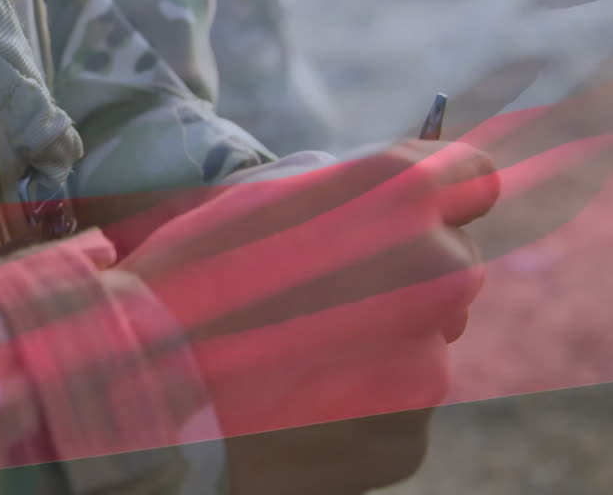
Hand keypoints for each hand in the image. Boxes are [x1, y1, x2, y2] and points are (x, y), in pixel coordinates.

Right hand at [118, 139, 499, 492]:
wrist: (137, 384)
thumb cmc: (187, 278)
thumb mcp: (263, 200)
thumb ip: (348, 193)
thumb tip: (397, 210)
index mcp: (399, 193)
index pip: (476, 177)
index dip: (443, 196)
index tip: (414, 216)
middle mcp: (436, 271)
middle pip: (452, 267)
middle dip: (404, 276)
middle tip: (322, 297)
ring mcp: (429, 362)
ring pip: (422, 343)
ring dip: (377, 345)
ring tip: (289, 356)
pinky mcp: (408, 436)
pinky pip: (398, 410)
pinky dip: (359, 406)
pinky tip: (294, 402)